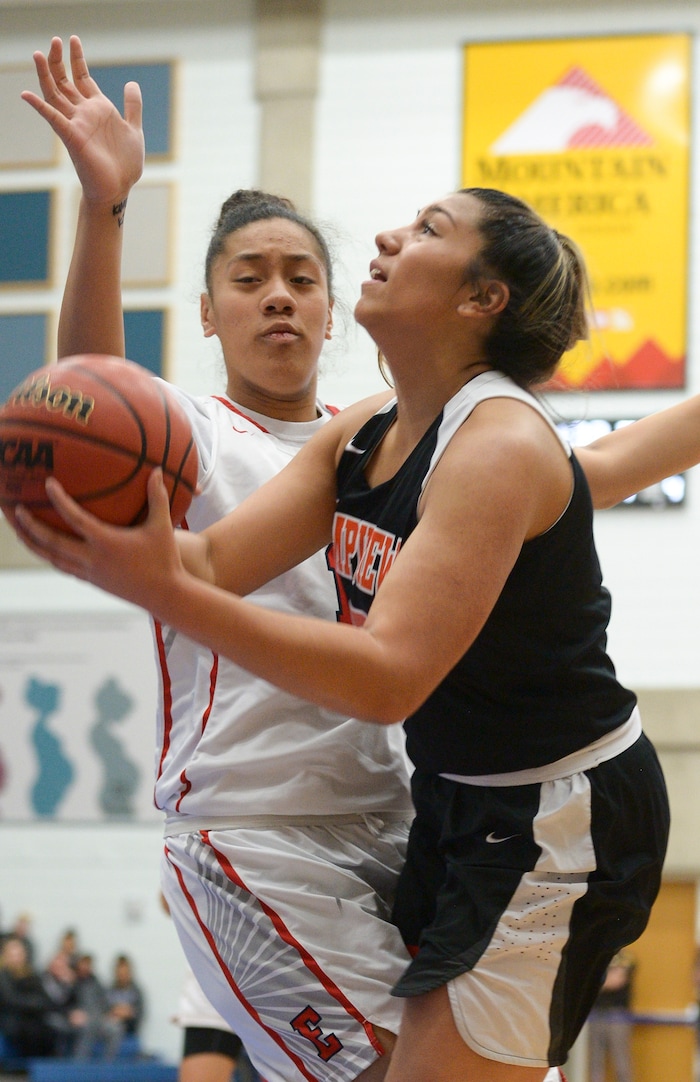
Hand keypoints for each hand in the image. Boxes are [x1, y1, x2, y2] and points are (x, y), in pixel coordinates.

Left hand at [14, 470, 183, 616]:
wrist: (164, 595)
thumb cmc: (165, 559)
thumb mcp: (162, 526)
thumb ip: (157, 497)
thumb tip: (156, 469)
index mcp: (106, 543)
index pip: (75, 519)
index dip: (59, 500)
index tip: (47, 483)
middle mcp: (92, 559)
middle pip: (51, 543)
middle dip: (29, 526)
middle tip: (13, 509)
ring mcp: (89, 573)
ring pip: (52, 558)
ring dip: (33, 544)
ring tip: (18, 530)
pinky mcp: (91, 581)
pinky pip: (63, 566)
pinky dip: (50, 555)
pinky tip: (44, 547)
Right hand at [21, 35, 143, 204]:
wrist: (119, 188)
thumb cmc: (125, 163)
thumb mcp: (134, 129)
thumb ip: (132, 106)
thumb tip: (131, 82)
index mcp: (99, 109)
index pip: (83, 78)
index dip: (77, 59)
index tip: (73, 40)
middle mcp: (84, 114)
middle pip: (65, 82)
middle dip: (60, 61)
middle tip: (54, 40)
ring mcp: (76, 124)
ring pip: (55, 94)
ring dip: (46, 75)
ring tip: (39, 54)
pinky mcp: (72, 137)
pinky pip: (53, 119)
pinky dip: (40, 106)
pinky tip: (26, 94)